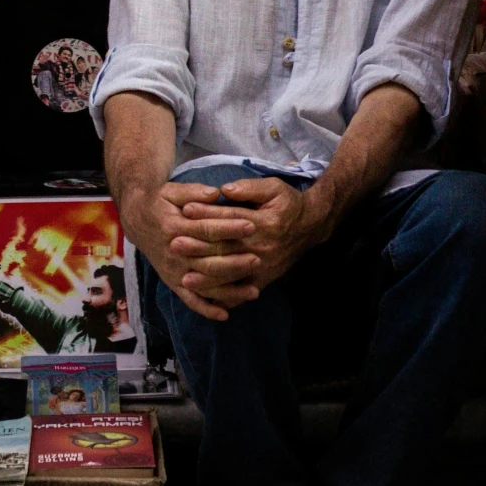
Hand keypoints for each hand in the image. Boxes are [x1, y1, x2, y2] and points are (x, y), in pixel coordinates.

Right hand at [122, 182, 261, 322]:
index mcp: (174, 227)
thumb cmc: (160, 202)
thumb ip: (194, 192)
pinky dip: (206, 309)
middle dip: (235, 262)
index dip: (229, 228)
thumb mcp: (172, 190)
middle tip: (258, 259)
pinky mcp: (172, 282)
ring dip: (229, 290)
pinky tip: (226, 314)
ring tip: (254, 291)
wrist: (137, 219)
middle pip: (208, 260)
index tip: (251, 225)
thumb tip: (216, 193)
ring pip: (204, 284)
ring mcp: (173, 270)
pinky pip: (190, 299)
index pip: (206, 230)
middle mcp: (174, 252)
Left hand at [172, 177, 326, 295]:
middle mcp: (261, 247)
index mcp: (263, 222)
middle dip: (199, 246)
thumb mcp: (274, 188)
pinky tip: (207, 298)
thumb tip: (225, 189)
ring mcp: (262, 266)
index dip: (207, 213)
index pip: (229, 218)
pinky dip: (224, 296)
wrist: (311, 227)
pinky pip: (241, 291)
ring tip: (185, 277)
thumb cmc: (288, 204)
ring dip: (207, 277)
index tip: (185, 209)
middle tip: (174, 243)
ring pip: (231, 274)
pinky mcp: (263, 279)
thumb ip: (249, 187)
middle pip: (226, 248)